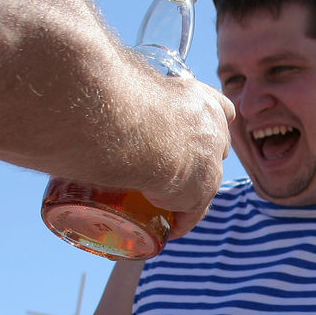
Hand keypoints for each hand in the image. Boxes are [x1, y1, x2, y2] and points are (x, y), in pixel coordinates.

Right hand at [141, 78, 233, 239]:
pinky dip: (183, 219)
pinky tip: (171, 228)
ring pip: (209, 181)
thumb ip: (126, 89)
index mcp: (202, 100)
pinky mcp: (201, 192)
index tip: (195, 127)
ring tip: (172, 201)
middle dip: (204, 155)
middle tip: (178, 165)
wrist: (142, 130)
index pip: (221, 110)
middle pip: (218, 146)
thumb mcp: (133, 86)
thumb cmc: (127, 100)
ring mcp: (211, 163)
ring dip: (193, 190)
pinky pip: (195, 211)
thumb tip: (94, 87)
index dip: (209, 121)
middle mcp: (214, 131)